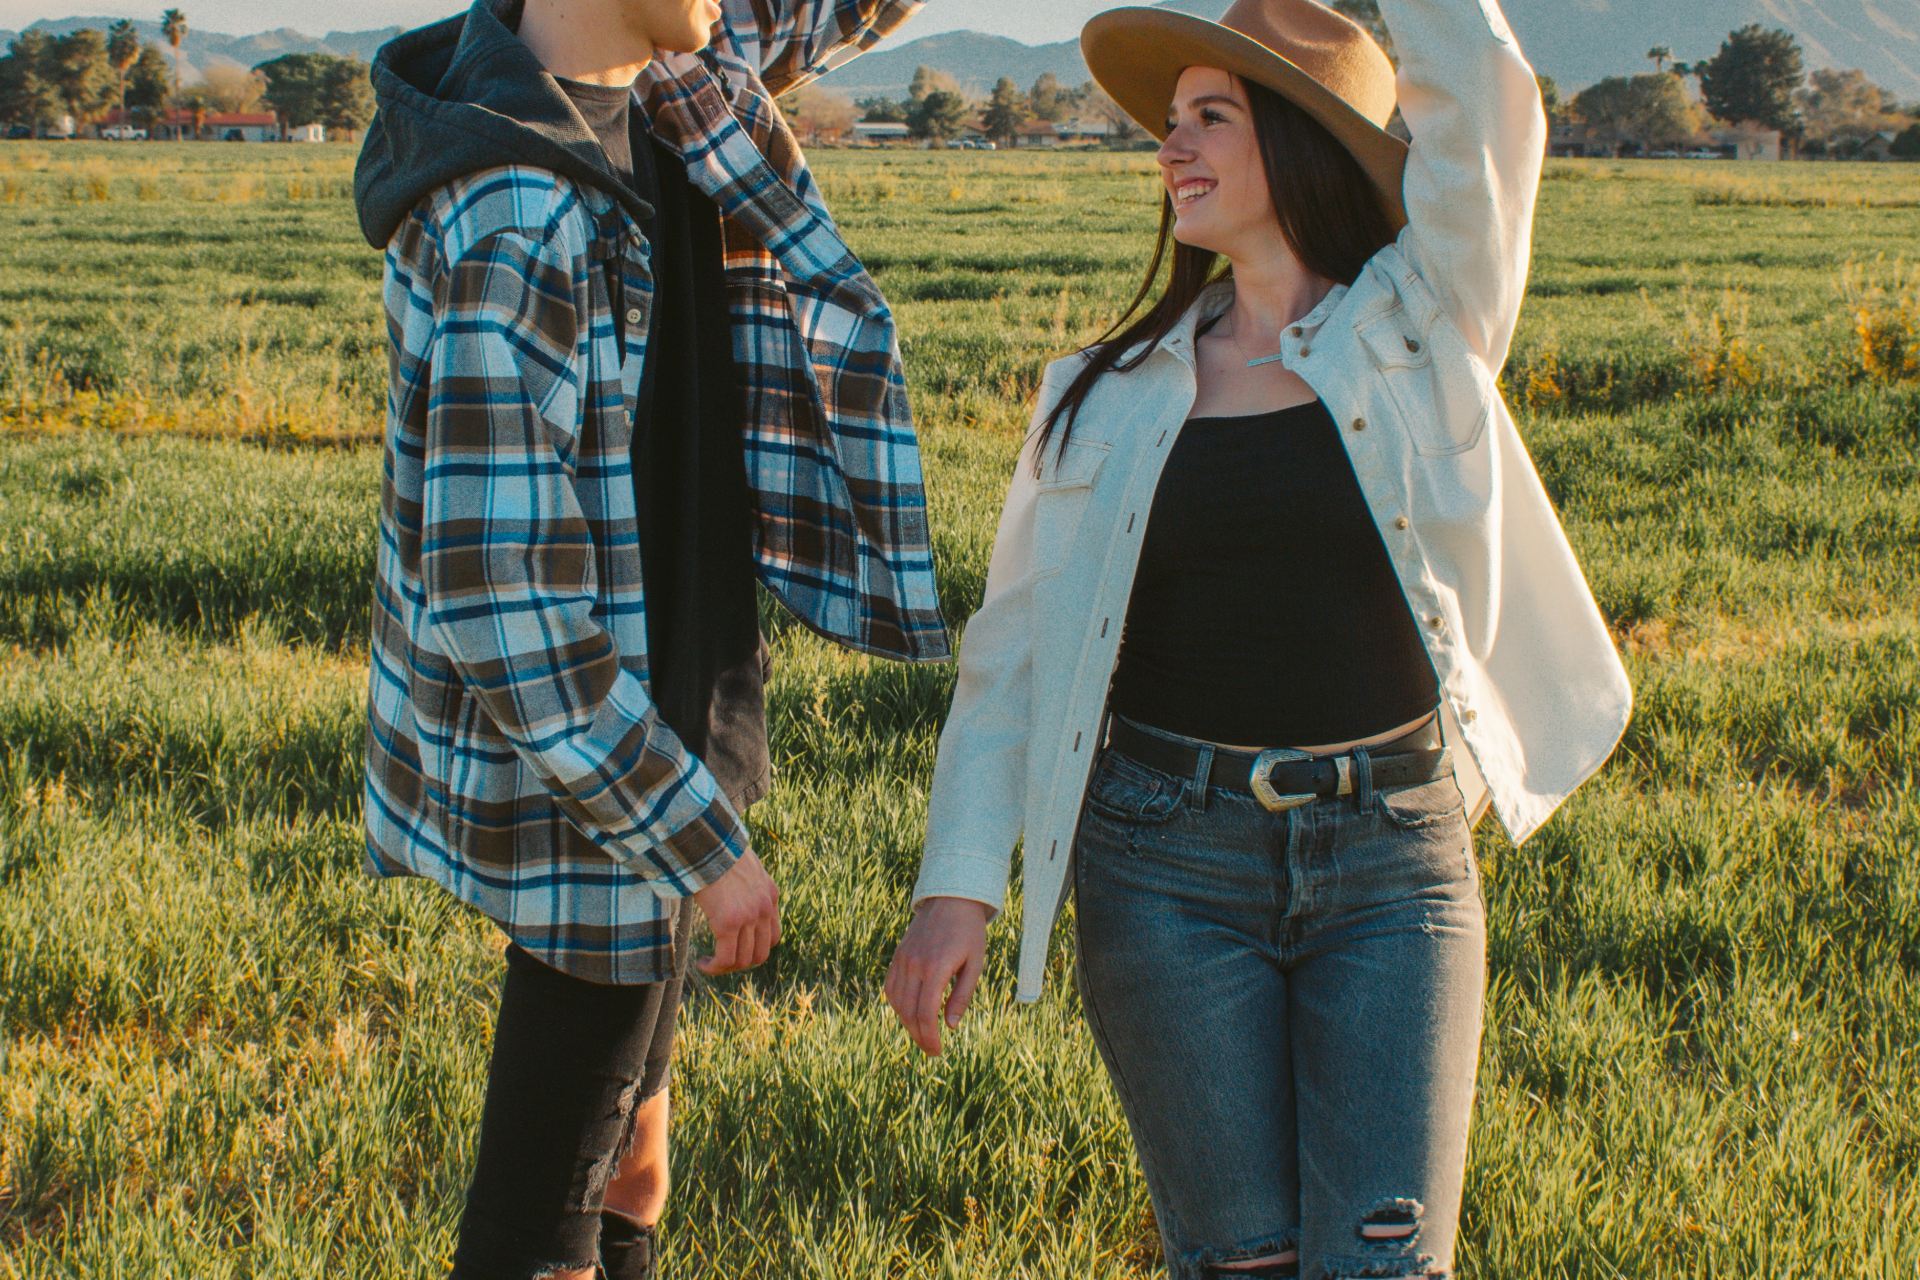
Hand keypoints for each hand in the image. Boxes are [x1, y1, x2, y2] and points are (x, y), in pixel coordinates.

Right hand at [692, 848, 779, 976]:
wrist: (707, 841)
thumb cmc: (716, 850)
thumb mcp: (742, 866)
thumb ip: (745, 883)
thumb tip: (731, 891)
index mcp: (770, 894)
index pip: (773, 936)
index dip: (754, 948)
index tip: (735, 948)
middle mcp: (765, 908)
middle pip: (761, 953)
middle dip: (741, 962)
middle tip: (721, 960)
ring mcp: (749, 917)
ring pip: (743, 960)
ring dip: (725, 967)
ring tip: (709, 963)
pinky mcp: (728, 922)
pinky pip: (725, 959)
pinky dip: (714, 967)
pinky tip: (702, 963)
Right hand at [885, 897, 990, 1055]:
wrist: (951, 900)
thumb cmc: (969, 933)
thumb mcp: (975, 964)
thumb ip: (962, 995)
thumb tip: (950, 1025)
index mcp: (936, 967)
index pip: (926, 1013)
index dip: (930, 1037)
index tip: (937, 1051)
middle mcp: (914, 964)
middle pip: (909, 1011)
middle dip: (919, 1035)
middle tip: (931, 1049)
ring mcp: (903, 959)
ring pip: (896, 1002)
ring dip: (907, 1022)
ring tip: (922, 1034)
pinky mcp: (898, 956)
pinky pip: (891, 987)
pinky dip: (897, 1005)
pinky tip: (909, 1014)